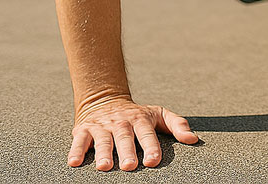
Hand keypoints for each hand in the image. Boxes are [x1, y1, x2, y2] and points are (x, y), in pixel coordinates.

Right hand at [69, 97, 198, 170]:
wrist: (105, 100)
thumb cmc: (138, 114)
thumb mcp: (159, 114)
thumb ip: (177, 125)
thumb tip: (193, 139)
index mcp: (141, 119)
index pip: (147, 134)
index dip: (151, 147)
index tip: (153, 160)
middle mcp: (121, 123)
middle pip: (125, 138)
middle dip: (127, 152)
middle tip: (130, 166)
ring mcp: (102, 126)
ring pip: (103, 140)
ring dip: (104, 154)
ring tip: (105, 167)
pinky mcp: (84, 130)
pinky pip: (79, 141)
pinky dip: (76, 151)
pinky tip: (75, 162)